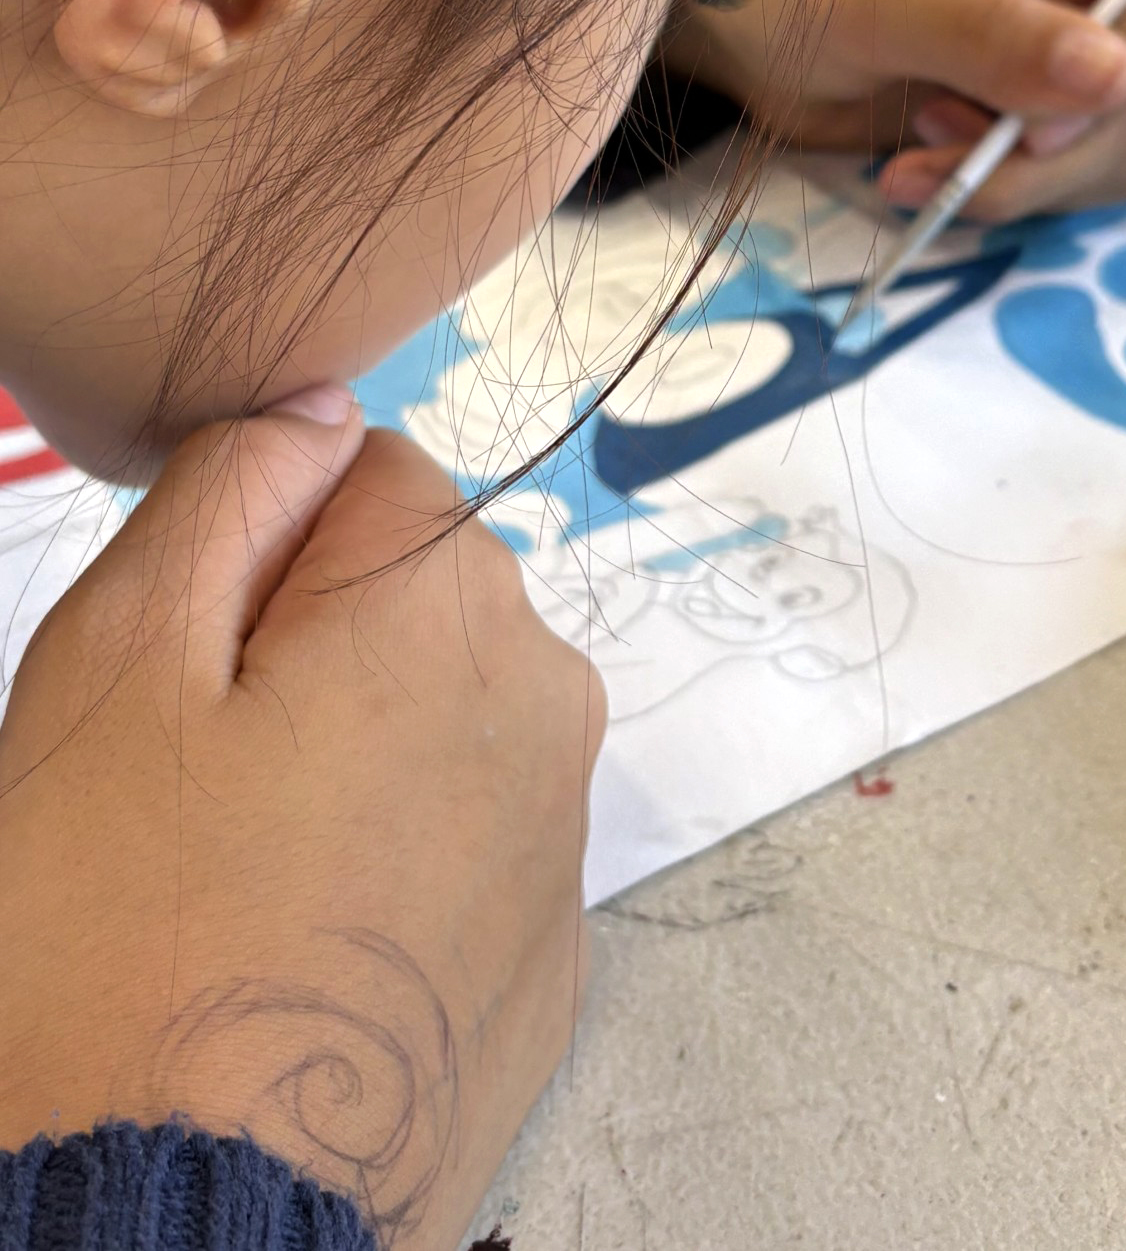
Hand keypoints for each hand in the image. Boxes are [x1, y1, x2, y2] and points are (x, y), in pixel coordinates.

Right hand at [0, 402, 604, 1250]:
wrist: (173, 1234)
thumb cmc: (115, 948)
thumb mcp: (115, 666)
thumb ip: (230, 491)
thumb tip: (320, 408)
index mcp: (453, 601)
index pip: (366, 473)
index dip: (257, 548)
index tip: (195, 663)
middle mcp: (547, 700)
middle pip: (417, 596)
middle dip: (310, 652)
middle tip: (193, 789)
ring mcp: (559, 841)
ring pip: (441, 722)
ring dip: (350, 763)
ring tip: (234, 885)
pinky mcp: (546, 962)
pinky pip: (463, 848)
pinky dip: (391, 870)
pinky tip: (296, 957)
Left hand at [663, 0, 1125, 222]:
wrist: (743, 43)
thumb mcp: (880, 4)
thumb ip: (994, 36)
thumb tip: (1118, 76)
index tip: (1048, 107)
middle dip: (1054, 138)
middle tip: (946, 133)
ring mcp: (1075, 51)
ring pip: (1123, 145)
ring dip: (1016, 178)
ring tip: (917, 153)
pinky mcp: (1049, 118)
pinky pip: (1079, 184)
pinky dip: (1001, 196)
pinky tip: (921, 172)